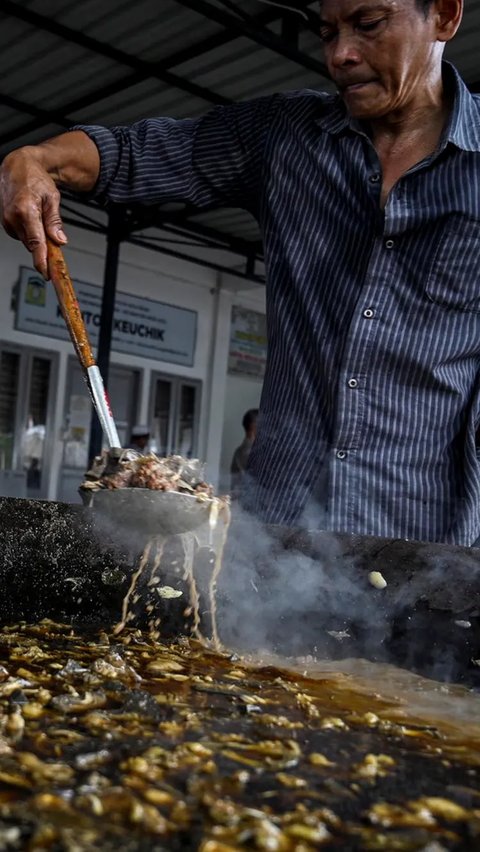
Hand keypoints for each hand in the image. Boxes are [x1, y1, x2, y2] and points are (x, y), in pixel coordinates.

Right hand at [0, 146, 66, 278]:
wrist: (17, 166)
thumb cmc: (35, 178)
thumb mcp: (52, 197)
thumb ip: (55, 221)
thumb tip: (60, 240)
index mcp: (26, 211)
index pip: (35, 243)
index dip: (41, 261)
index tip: (47, 273)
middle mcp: (13, 217)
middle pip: (32, 244)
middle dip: (44, 246)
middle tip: (55, 239)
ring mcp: (7, 220)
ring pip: (26, 241)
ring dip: (36, 237)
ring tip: (40, 218)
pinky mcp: (5, 222)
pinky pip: (21, 235)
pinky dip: (29, 232)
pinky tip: (32, 219)